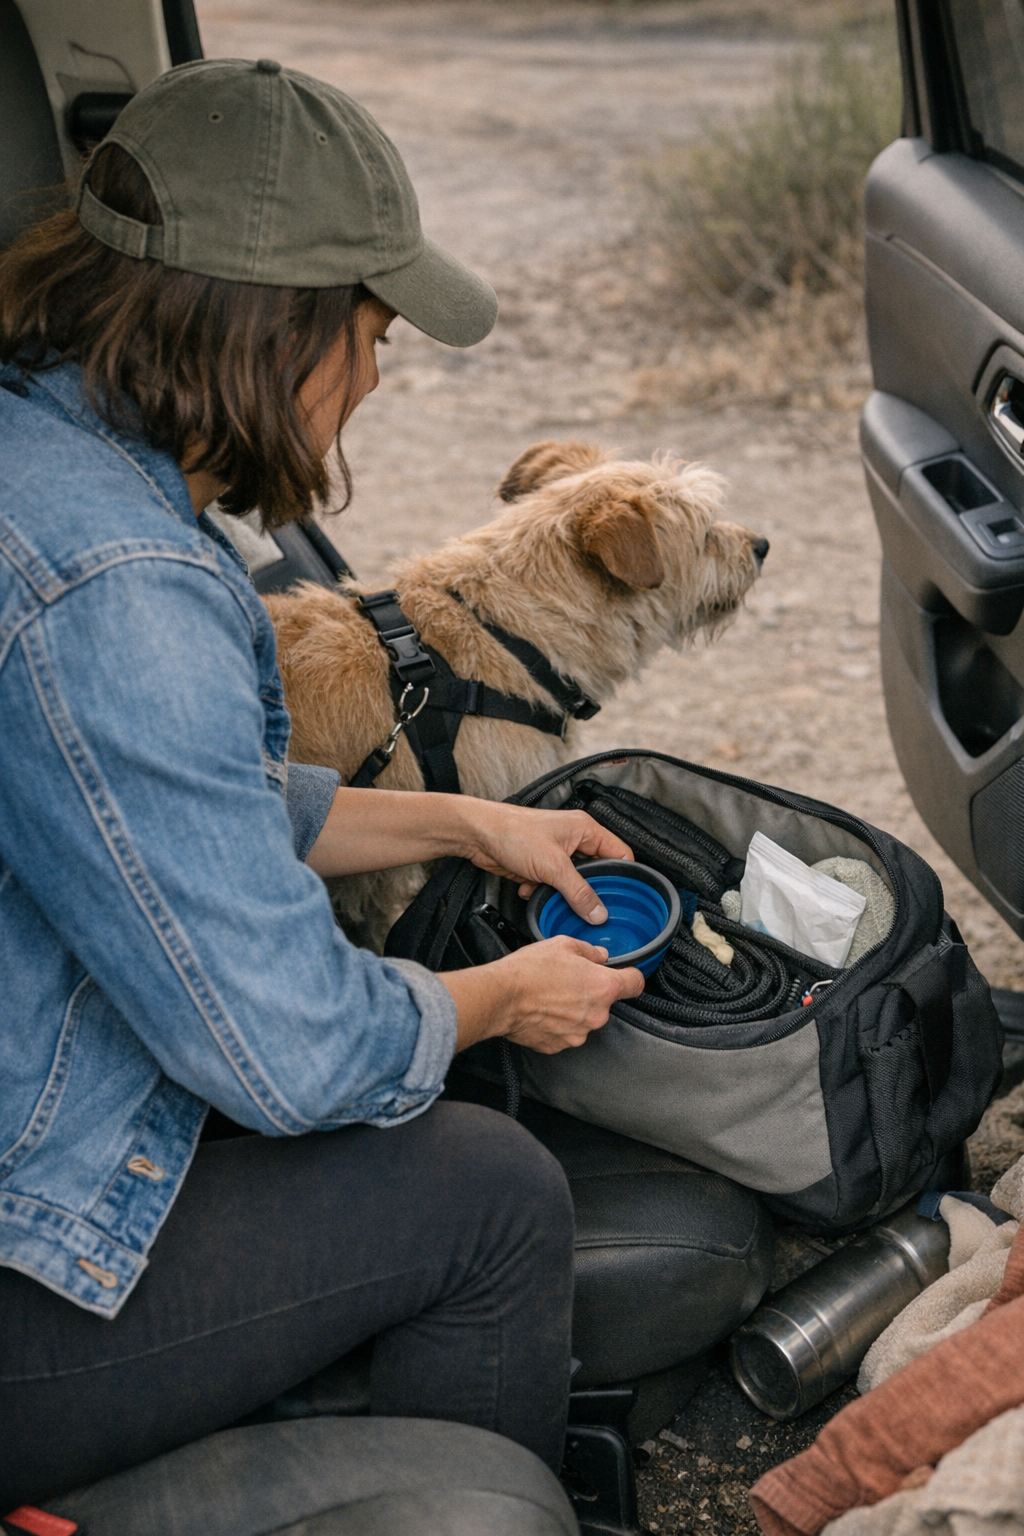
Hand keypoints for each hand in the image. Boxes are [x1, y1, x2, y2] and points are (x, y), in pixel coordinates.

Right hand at [442, 935, 644, 1053]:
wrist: (501, 997)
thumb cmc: (530, 970)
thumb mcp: (563, 944)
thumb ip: (589, 951)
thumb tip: (600, 956)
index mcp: (603, 987)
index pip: (636, 984)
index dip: (631, 976)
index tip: (625, 975)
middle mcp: (597, 1014)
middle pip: (605, 1003)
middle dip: (591, 993)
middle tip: (569, 980)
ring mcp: (579, 1034)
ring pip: (585, 1019)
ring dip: (574, 1010)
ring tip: (551, 996)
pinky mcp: (560, 1045)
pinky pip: (566, 1033)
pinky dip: (558, 1024)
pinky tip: (543, 1011)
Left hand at [458, 800, 632, 925]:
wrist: (478, 835)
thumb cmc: (513, 832)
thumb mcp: (553, 866)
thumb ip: (578, 891)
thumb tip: (598, 911)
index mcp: (585, 829)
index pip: (619, 853)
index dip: (624, 876)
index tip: (625, 898)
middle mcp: (574, 840)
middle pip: (596, 872)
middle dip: (590, 890)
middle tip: (594, 909)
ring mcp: (556, 853)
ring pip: (573, 882)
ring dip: (564, 894)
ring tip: (559, 900)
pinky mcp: (540, 866)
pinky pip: (553, 886)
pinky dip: (545, 892)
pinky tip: (534, 890)